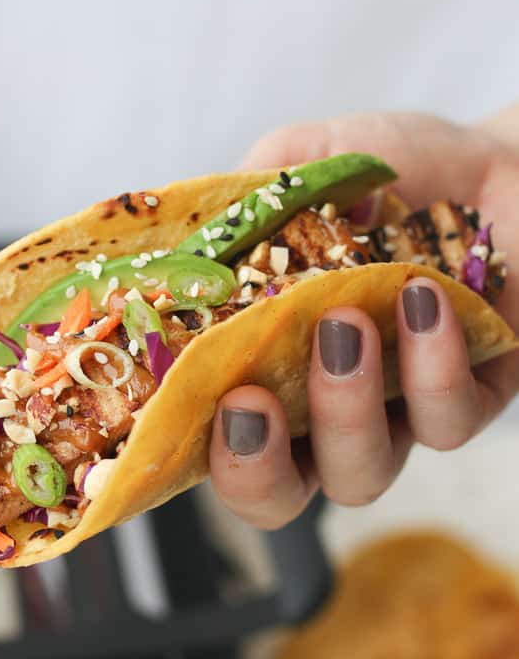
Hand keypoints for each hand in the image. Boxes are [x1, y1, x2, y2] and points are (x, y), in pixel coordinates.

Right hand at [209, 110, 518, 527]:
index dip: (180, 451)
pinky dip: (430, 364)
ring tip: (344, 322)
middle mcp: (318, 411)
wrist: (485, 163)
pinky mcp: (469, 403)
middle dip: (252, 467)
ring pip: (359, 472)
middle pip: (274, 495)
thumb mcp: (302, 162)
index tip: (174, 413)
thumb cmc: (383, 176)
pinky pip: (447, 420)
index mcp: (260, 365)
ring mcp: (393, 417)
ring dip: (342, 407)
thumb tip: (199, 234)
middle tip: (247, 400)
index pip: (204, 439)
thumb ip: (248, 196)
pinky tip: (420, 299)